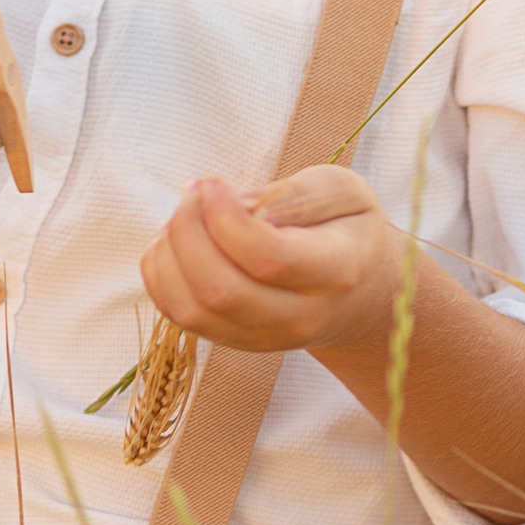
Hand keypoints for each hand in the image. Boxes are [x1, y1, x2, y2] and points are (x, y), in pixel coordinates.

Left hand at [139, 164, 404, 359]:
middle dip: (188, 232)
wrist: (362, 296)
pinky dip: (162, 276)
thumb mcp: (344, 193)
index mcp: (334, 273)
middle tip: (193, 192)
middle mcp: (299, 317)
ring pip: (194, 310)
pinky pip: (181, 317)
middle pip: (222, 291)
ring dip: (170, 255)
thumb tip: (239, 207)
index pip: (270, 258)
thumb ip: (295, 195)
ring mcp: (264, 337)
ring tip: (184, 214)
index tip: (212, 182)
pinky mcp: (235, 341)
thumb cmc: (350, 231)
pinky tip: (176, 242)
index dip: (226, 218)